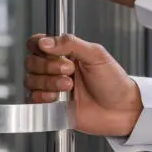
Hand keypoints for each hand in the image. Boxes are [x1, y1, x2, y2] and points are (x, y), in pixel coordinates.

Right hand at [24, 33, 142, 136]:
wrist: (120, 110)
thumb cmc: (114, 82)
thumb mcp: (96, 55)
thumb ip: (71, 44)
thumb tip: (46, 41)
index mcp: (67, 52)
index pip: (39, 43)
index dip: (38, 45)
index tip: (49, 50)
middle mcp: (56, 68)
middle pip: (31, 61)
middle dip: (48, 66)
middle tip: (69, 70)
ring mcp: (53, 87)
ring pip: (30, 80)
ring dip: (48, 82)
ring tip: (69, 85)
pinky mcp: (51, 105)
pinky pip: (32, 99)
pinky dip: (42, 97)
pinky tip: (58, 97)